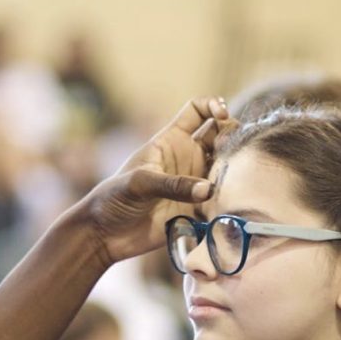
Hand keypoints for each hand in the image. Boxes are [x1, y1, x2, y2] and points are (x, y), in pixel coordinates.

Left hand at [80, 96, 228, 264]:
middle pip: (221, 137)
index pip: (197, 111)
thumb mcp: (139, 183)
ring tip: (234, 181)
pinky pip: (220, 201)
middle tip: (232, 151)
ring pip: (226, 169)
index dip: (213, 105)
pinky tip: (228, 205)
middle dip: (233, 138)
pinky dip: (229, 200)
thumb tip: (208, 189)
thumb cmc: (114, 199)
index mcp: (170, 141)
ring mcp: (193, 184)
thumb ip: (173, 184)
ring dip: (235, 171)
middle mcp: (187, 159)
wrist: (105, 234)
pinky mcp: (196, 209)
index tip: (221, 114)